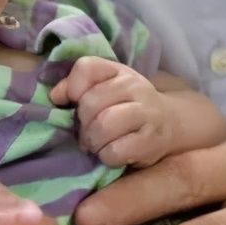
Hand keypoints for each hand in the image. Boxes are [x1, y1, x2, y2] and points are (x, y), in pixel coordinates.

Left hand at [50, 56, 181, 166]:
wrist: (169, 123)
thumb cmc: (126, 106)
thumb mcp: (104, 88)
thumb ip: (76, 87)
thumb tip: (55, 96)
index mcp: (118, 71)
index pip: (87, 68)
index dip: (72, 87)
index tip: (74, 102)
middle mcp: (136, 87)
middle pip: (91, 102)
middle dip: (81, 123)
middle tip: (85, 132)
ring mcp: (147, 113)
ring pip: (103, 126)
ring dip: (92, 141)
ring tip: (95, 145)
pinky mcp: (152, 141)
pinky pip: (116, 151)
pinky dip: (106, 157)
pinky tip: (111, 154)